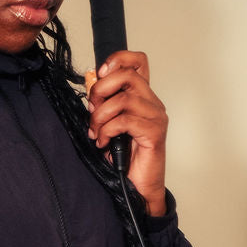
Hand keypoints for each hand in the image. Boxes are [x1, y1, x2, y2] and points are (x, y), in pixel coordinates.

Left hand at [85, 51, 167, 215]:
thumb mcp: (107, 125)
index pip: (138, 62)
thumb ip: (103, 105)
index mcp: (141, 97)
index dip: (118, 59)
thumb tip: (90, 88)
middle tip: (92, 109)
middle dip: (101, 89)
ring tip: (96, 132)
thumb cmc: (123, 158)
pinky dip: (107, 130)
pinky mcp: (154, 133)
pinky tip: (103, 142)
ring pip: (124, 99)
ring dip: (101, 115)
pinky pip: (125, 121)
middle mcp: (152, 103)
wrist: (136, 187)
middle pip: (128, 75)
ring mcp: (155, 117)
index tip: (99, 73)